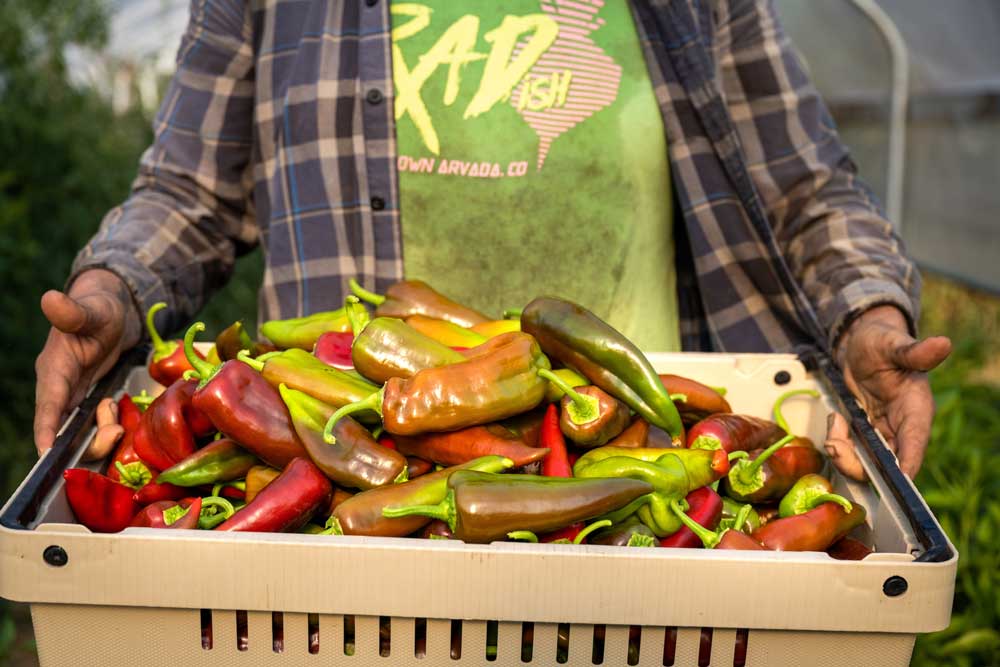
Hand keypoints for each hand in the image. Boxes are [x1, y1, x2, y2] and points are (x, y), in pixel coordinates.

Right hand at [34, 270, 141, 454]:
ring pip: (77, 430)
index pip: (48, 402)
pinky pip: (89, 424)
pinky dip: (104, 428)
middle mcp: (58, 386)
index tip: (46, 453)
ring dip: (100, 434)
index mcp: (54, 367)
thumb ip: (73, 312)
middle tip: (116, 430)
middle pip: (62, 427)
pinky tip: (117, 417)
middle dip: (87, 439)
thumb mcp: (92, 309)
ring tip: (118, 418)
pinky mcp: (83, 399)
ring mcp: (70, 395)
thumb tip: (50, 298)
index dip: (46, 428)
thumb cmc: (100, 308)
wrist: (111, 313)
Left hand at [831, 305, 950, 478]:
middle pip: (889, 464)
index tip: (894, 477)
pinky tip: (834, 420)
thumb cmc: (881, 341)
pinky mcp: (867, 433)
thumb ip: (914, 351)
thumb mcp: (892, 343)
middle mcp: (903, 427)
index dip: (906, 462)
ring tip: (834, 422)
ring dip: (844, 453)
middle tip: (834, 443)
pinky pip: (854, 451)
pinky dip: (839, 442)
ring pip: (869, 463)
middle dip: (859, 462)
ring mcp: (884, 432)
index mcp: (916, 409)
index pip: (915, 442)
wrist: (861, 345)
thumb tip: (942, 344)